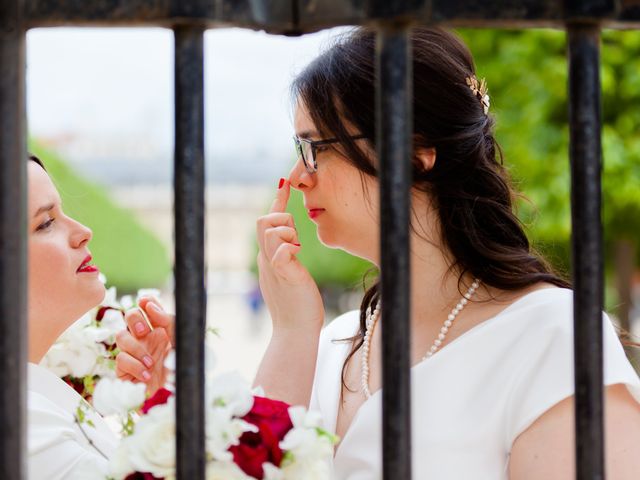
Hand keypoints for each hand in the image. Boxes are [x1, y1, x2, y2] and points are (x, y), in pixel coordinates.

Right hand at [115, 297, 173, 394]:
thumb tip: (149, 304)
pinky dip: (134, 366)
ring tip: (151, 363)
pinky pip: (120, 360)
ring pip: (121, 337)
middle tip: (143, 331)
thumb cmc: (182, 369)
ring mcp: (134, 354)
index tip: (146, 301)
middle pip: (129, 315)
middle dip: (134, 319)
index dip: (146, 301)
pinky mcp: (125, 371)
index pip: (148, 307)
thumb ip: (168, 320)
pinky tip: (148, 374)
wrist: (179, 397)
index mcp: (161, 329)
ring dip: (136, 348)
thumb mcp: (181, 341)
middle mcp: (146, 338)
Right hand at [256, 178, 323, 333]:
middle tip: (297, 238)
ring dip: (289, 233)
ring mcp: (273, 267)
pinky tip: (298, 257)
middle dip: (282, 218)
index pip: (267, 223)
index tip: (284, 183)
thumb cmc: (297, 306)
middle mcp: (266, 259)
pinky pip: (281, 252)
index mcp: (267, 257)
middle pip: (263, 221)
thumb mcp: (288, 274)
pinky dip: (290, 248)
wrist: (294, 332)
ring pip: (271, 231)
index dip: (277, 201)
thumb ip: (284, 257)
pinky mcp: (285, 275)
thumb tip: (289, 245)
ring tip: (298, 251)